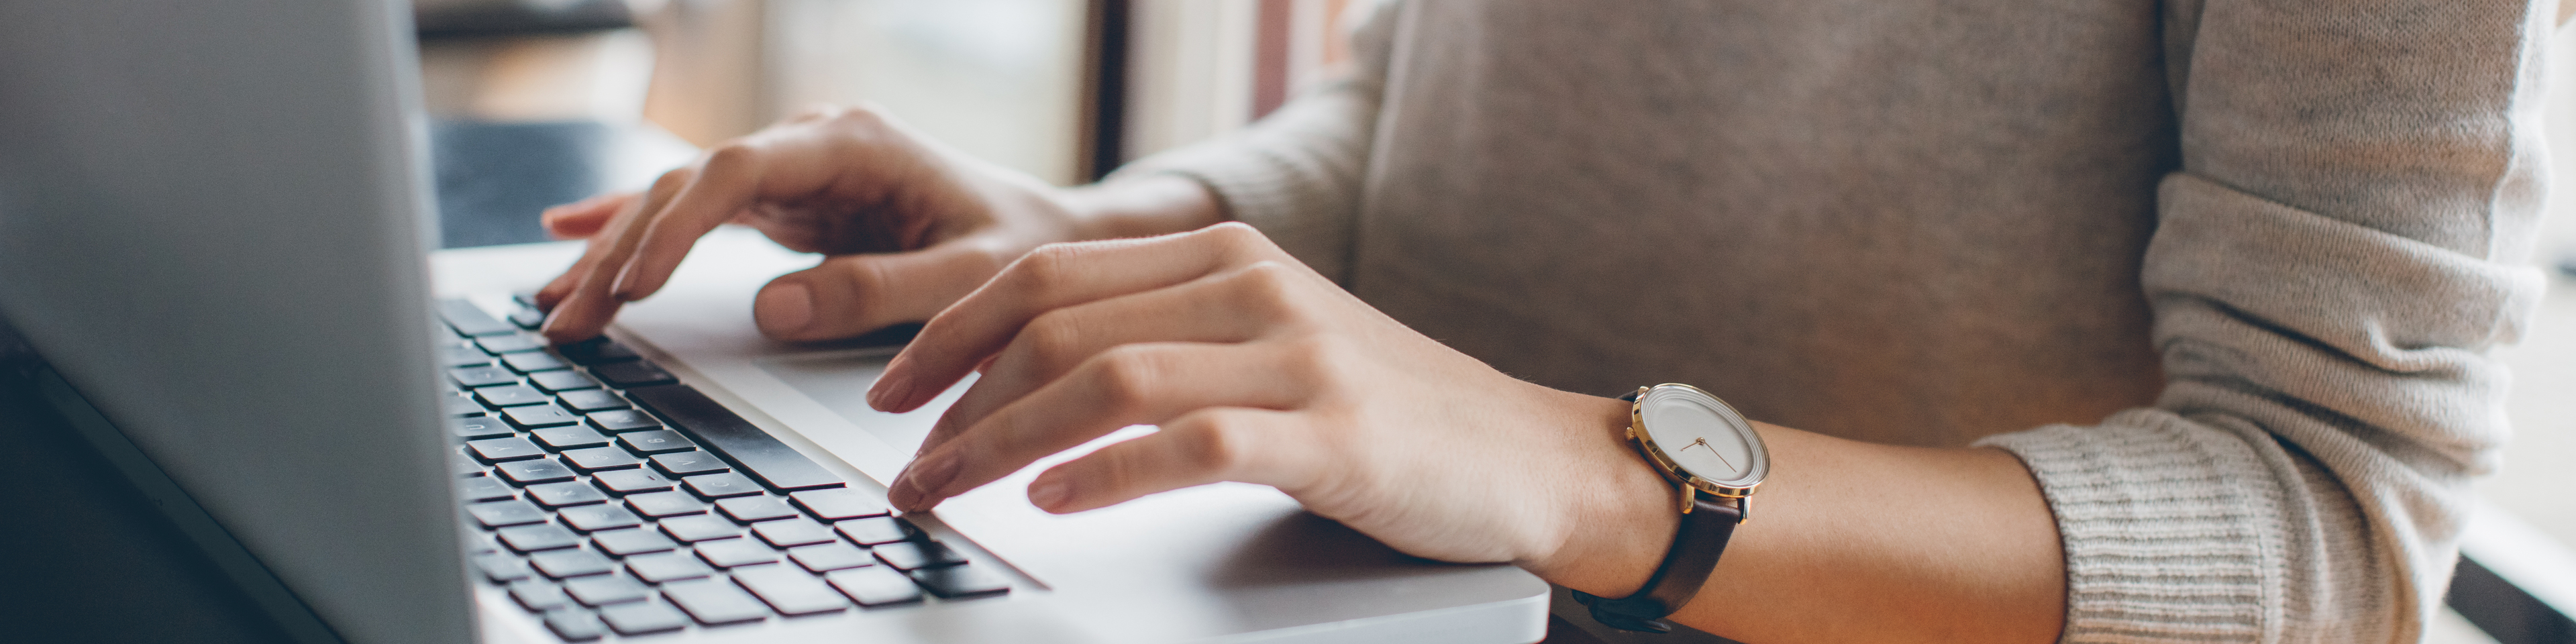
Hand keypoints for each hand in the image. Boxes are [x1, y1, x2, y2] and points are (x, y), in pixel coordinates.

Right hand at [533, 105, 1083, 343]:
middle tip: (569, 317)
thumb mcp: (967, 277)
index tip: (633, 281)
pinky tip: (570, 234)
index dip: (677, 224)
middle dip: (622, 250)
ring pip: (680, 200)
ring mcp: (794, 171)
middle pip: (690, 185)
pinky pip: (696, 212)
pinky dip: (635, 228)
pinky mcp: (787, 203)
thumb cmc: (1020, 250)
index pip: (739, 171)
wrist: (1050, 235)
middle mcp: (813, 145)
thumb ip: (877, 291)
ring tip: (555, 305)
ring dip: (614, 250)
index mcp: (855, 144)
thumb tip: (770, 309)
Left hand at [869, 223, 1675, 569]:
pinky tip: (1051, 500)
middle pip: (1057, 320)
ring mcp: (1295, 357)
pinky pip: (1191, 443)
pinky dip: (1106, 472)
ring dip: (1001, 441)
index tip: (893, 391)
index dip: (951, 331)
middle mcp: (1252, 287)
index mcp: (1225, 255)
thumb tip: (1029, 378)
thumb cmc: (1387, 415)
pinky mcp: (1331, 435)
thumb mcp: (1269, 344)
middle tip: (902, 463)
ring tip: (946, 489)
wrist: (1527, 456)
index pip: (1049, 273)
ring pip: (1106, 378)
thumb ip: (1168, 336)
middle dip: (954, 396)